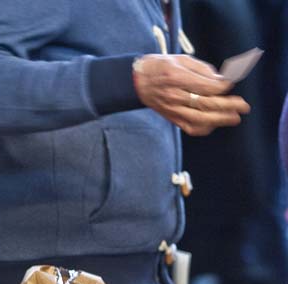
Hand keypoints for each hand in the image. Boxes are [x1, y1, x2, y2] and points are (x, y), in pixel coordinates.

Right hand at [133, 54, 249, 135]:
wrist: (136, 81)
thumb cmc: (159, 66)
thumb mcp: (180, 59)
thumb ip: (202, 69)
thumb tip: (221, 81)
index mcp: (176, 76)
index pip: (206, 86)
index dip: (222, 88)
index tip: (230, 86)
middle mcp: (174, 94)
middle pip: (205, 104)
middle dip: (228, 106)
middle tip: (243, 106)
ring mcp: (172, 108)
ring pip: (199, 118)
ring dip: (219, 120)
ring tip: (234, 118)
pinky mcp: (171, 117)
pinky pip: (189, 127)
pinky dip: (204, 128)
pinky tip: (214, 123)